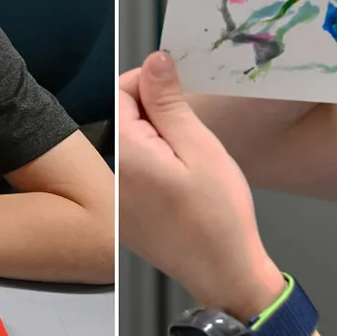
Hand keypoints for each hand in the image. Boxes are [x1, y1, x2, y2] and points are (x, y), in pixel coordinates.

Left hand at [119, 52, 286, 318]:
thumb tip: (154, 60)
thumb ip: (170, 102)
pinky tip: (184, 182)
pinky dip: (157, 164)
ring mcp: (118, 197)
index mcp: (125, 152)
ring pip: (132, 143)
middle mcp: (112, 173)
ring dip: (159, 138)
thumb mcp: (199, 147)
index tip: (181, 94)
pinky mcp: (127, 214)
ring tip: (192, 160)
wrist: (224, 274)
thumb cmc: (218, 215)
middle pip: (124, 115)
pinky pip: (135, 171)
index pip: (120, 89)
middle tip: (194, 131)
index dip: (151, 81)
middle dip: (157, 111)